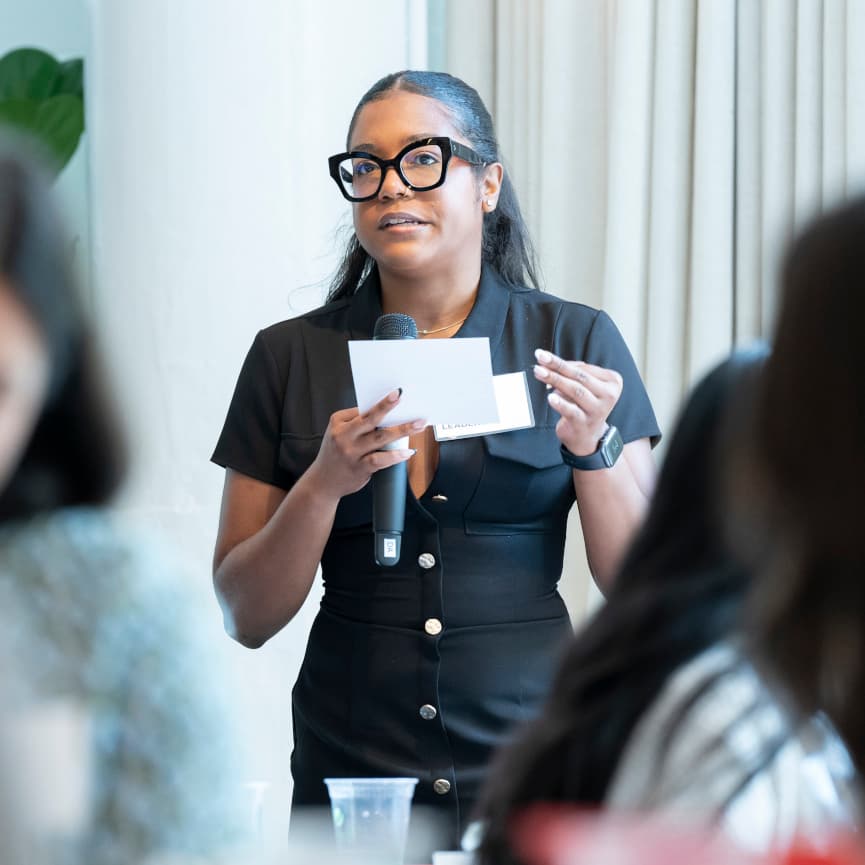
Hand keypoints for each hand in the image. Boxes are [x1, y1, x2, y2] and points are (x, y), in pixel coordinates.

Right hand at [308, 389, 424, 498]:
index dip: (382, 402)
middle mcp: (343, 435)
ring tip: (417, 425)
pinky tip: (407, 452)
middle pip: (370, 419)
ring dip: (401, 430)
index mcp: (338, 422)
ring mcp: (351, 452)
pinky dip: (395, 455)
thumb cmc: (335, 455)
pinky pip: (381, 459)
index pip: (362, 409)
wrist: (322, 482)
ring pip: (380, 437)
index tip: (396, 394)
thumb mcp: (339, 433)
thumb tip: (385, 415)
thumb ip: (357, 424)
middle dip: (387, 407)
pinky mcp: (359, 467)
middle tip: (402, 398)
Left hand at [533, 349, 622, 455]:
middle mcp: (609, 395)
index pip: (584, 368)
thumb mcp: (583, 388)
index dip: (562, 362)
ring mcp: (597, 410)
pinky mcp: (585, 423)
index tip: (544, 356)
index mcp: (612, 382)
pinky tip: (550, 398)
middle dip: (557, 366)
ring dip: (555, 380)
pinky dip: (560, 403)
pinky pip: (571, 411)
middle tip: (540, 358)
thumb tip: (548, 362)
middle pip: (579, 377)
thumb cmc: (583, 406)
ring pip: (575, 390)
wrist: (586, 437)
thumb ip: (571, 374)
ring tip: (540, 373)